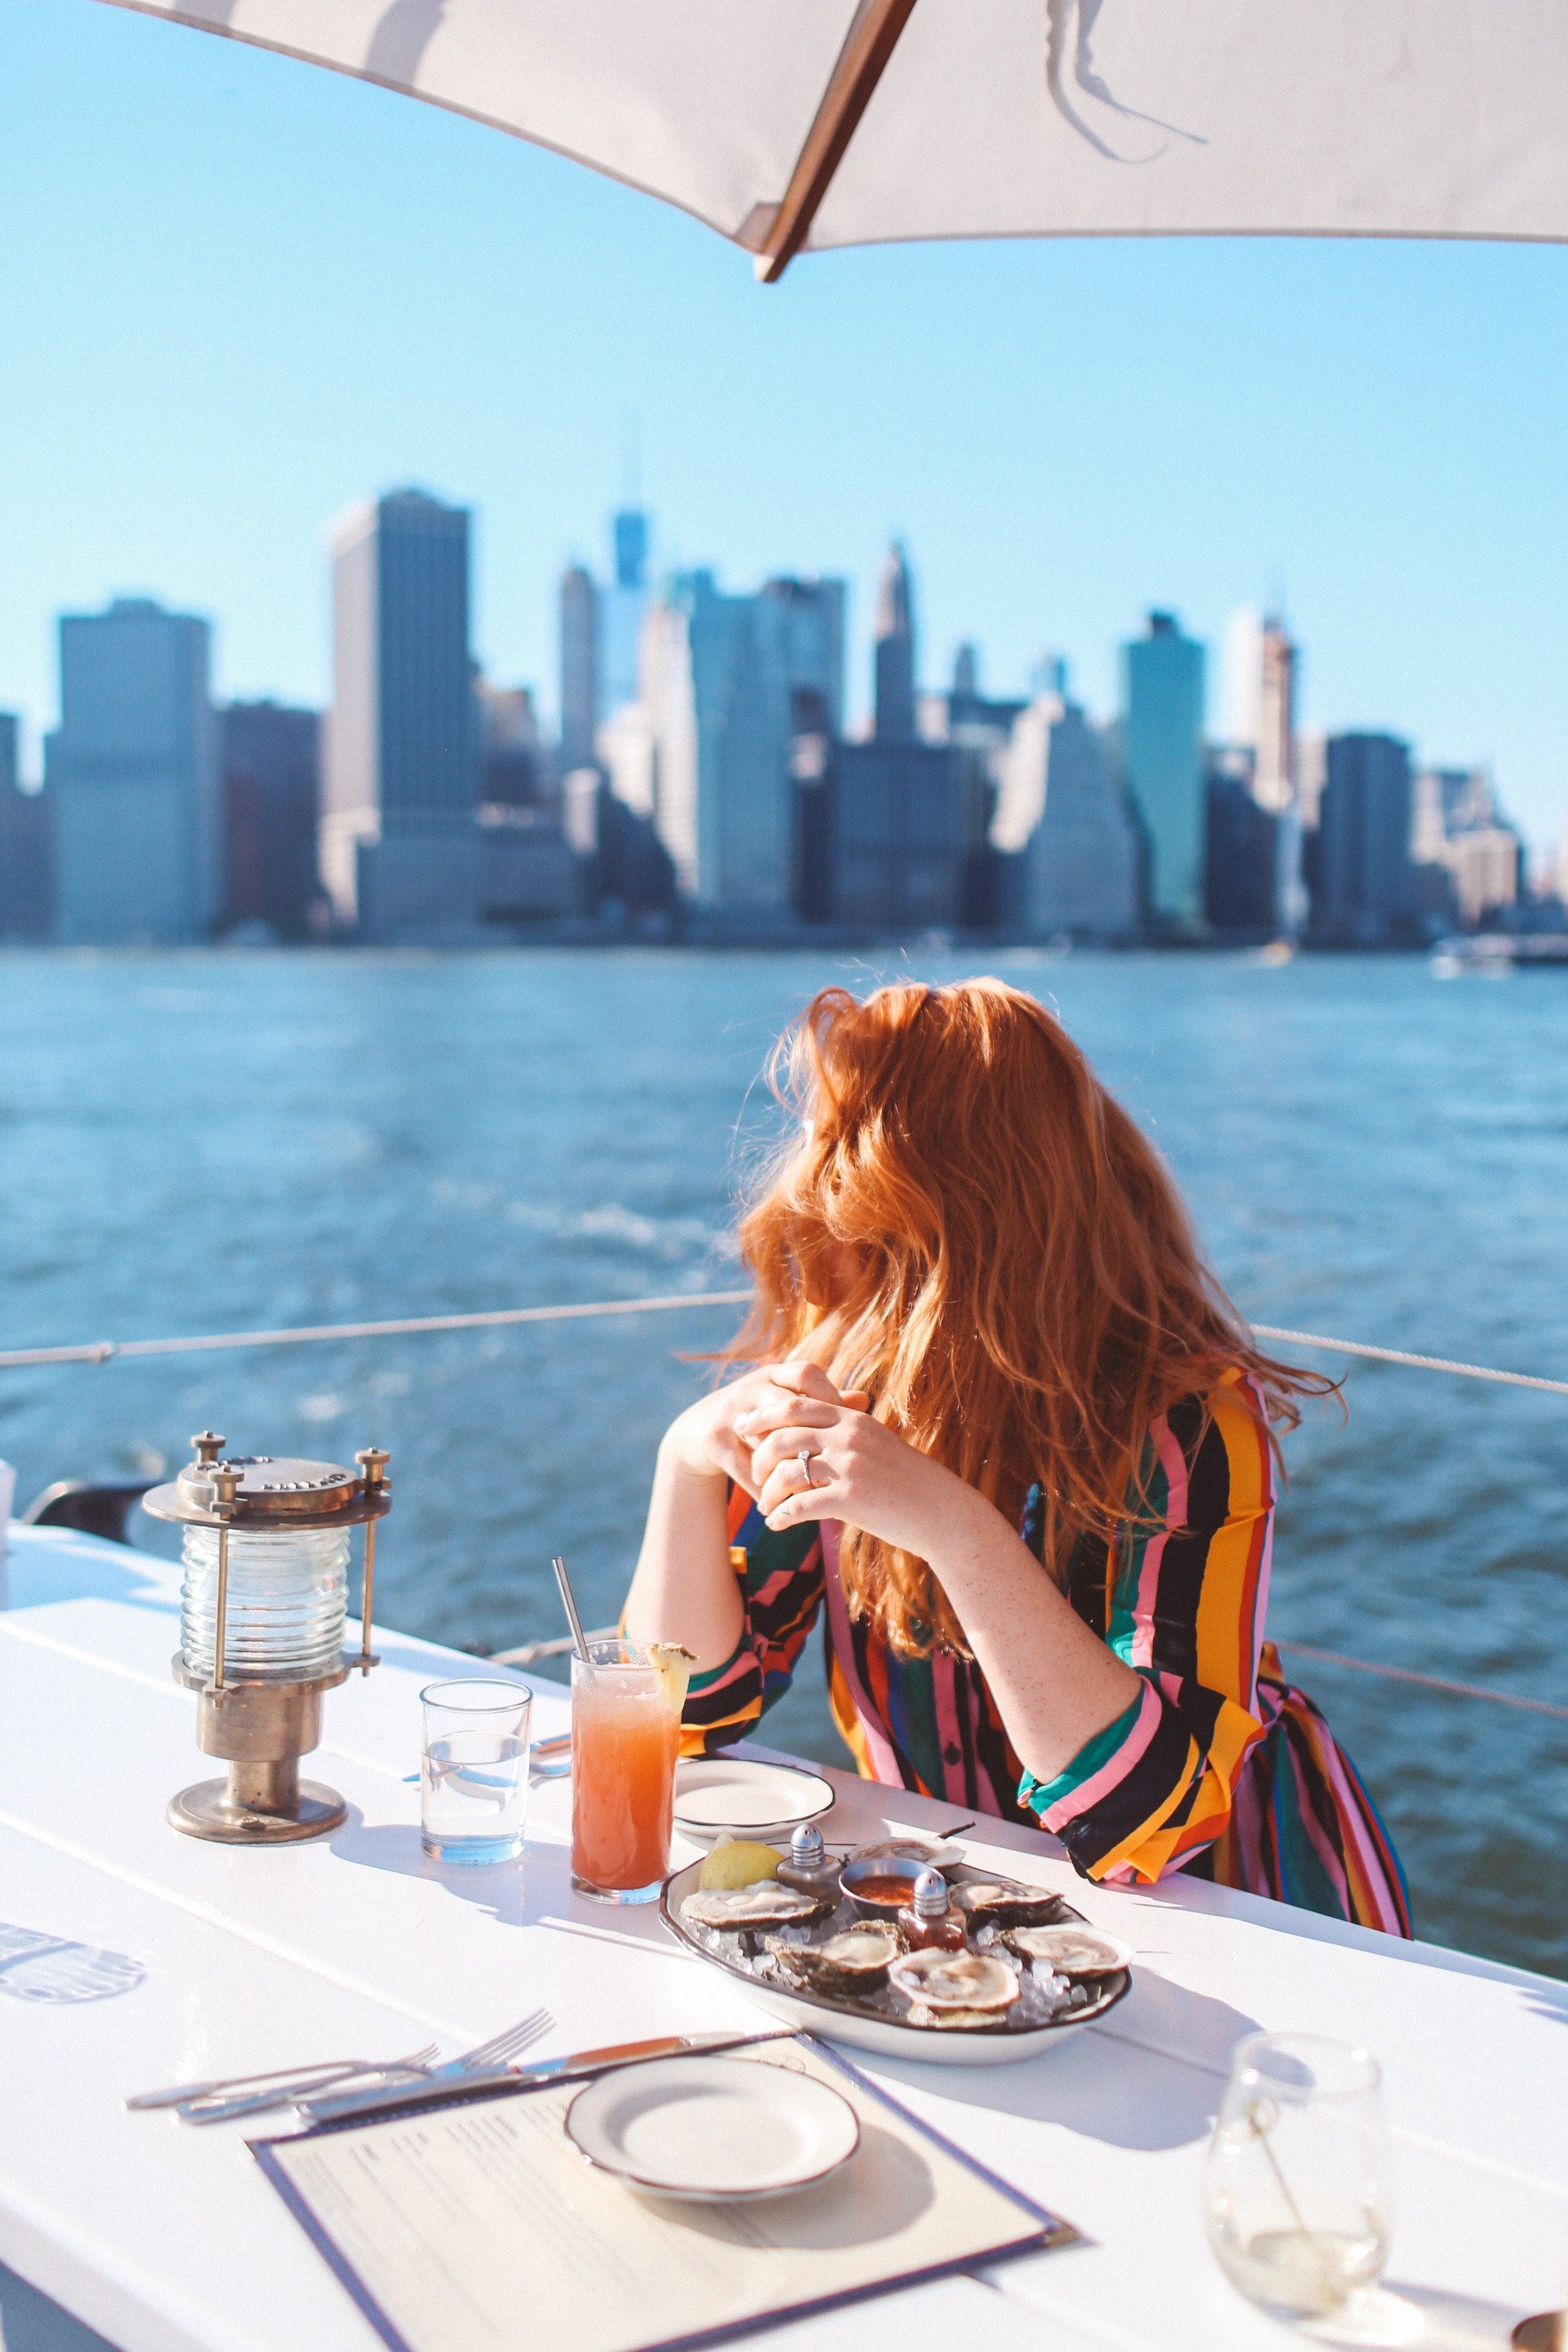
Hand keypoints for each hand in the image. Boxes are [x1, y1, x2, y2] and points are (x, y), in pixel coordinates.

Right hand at [662, 1361, 866, 1499]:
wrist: (702, 1429)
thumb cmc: (762, 1420)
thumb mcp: (789, 1406)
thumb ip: (826, 1404)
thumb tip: (864, 1400)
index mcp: (775, 1375)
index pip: (805, 1373)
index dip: (828, 1396)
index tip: (849, 1426)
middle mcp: (751, 1387)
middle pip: (783, 1404)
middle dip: (806, 1435)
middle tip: (828, 1460)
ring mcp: (730, 1412)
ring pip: (763, 1437)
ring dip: (785, 1466)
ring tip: (808, 1488)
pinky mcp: (713, 1440)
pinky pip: (743, 1466)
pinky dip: (763, 1488)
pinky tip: (780, 1505)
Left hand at [747, 1393, 983, 1568]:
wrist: (942, 1512)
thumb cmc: (908, 1481)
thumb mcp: (877, 1444)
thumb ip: (846, 1431)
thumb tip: (812, 1431)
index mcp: (852, 1418)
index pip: (794, 1405)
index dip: (762, 1415)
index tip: (743, 1427)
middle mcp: (848, 1436)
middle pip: (781, 1436)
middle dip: (758, 1456)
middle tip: (752, 1475)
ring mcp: (849, 1467)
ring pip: (785, 1472)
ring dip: (767, 1492)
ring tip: (764, 1506)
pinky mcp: (850, 1499)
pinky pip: (799, 1506)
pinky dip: (781, 1516)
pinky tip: (776, 1524)